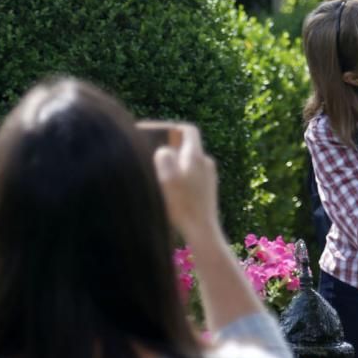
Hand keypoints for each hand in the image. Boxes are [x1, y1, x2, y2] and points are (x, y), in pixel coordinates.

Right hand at [152, 122, 219, 237]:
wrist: (203, 232)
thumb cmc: (183, 205)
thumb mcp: (167, 177)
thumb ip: (163, 156)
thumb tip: (164, 150)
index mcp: (196, 156)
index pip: (186, 130)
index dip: (168, 126)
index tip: (152, 130)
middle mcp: (206, 163)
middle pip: (185, 146)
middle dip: (167, 146)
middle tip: (149, 151)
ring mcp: (208, 177)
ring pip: (187, 162)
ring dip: (172, 163)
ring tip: (155, 171)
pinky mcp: (206, 191)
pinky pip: (190, 176)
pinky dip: (178, 176)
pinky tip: (167, 188)